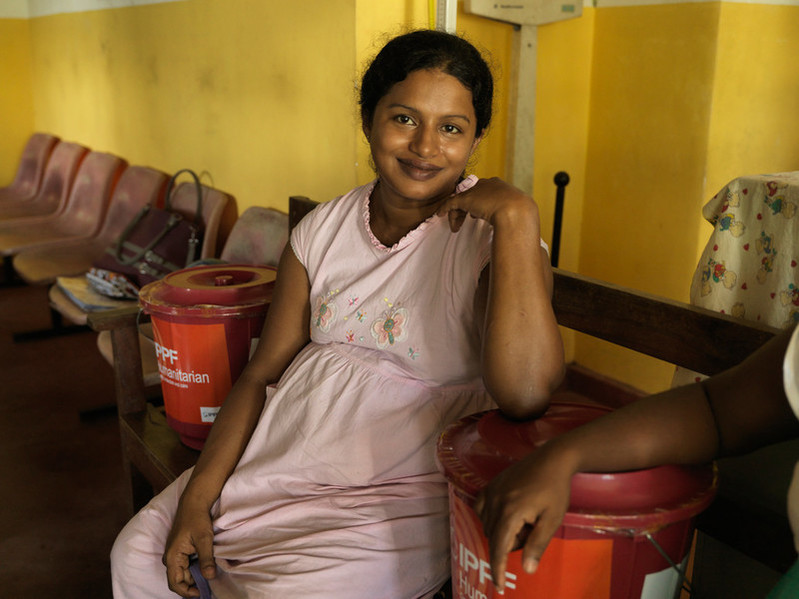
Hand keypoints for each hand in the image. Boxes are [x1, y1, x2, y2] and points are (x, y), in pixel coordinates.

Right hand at [162, 500, 215, 596]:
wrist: (194, 502)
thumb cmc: (197, 519)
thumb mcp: (204, 539)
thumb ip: (206, 559)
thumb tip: (210, 576)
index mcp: (172, 557)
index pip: (175, 583)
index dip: (187, 592)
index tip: (201, 594)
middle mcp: (170, 558)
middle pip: (180, 579)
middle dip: (193, 585)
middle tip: (209, 588)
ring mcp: (175, 554)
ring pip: (184, 573)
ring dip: (195, 577)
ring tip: (209, 579)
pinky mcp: (181, 550)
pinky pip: (186, 565)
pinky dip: (195, 569)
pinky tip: (206, 569)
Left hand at [437, 177, 538, 232]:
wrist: (517, 211)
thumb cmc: (521, 215)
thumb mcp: (517, 212)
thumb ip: (511, 215)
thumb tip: (514, 227)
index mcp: (500, 186)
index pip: (483, 193)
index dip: (478, 205)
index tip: (474, 215)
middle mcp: (487, 184)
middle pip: (471, 196)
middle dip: (465, 210)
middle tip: (462, 223)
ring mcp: (476, 190)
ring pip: (461, 200)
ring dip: (457, 215)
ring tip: (456, 227)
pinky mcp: (466, 198)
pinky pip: (451, 203)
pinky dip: (445, 208)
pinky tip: (440, 214)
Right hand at [473, 444, 574, 590]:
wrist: (552, 458)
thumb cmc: (555, 489)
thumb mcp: (552, 520)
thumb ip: (537, 544)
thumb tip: (526, 570)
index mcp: (511, 512)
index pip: (499, 548)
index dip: (497, 569)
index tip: (498, 587)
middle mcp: (495, 501)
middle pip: (494, 537)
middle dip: (509, 544)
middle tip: (531, 532)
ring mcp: (491, 491)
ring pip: (487, 524)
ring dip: (502, 531)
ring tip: (524, 521)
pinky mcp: (490, 484)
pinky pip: (480, 508)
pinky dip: (489, 518)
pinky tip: (504, 516)